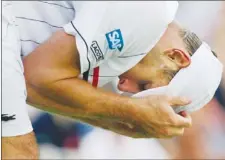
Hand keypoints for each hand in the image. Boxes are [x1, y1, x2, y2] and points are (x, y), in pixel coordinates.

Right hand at [76, 95, 191, 138]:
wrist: (131, 111)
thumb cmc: (148, 103)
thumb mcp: (165, 98)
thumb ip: (179, 100)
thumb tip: (189, 100)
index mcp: (173, 121)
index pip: (188, 123)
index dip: (187, 116)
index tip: (182, 110)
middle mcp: (167, 131)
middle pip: (180, 131)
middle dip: (180, 123)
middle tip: (175, 114)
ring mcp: (159, 134)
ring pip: (171, 134)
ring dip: (172, 127)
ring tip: (165, 117)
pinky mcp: (151, 135)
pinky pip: (162, 135)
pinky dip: (163, 129)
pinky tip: (156, 120)